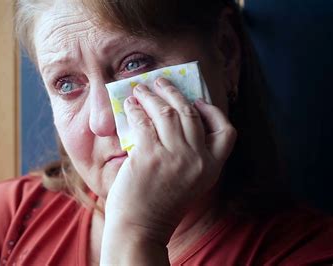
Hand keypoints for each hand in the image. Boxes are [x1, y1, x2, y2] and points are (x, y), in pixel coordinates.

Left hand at [101, 77, 236, 262]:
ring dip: (152, 96)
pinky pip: (144, 122)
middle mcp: (198, 160)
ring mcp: (175, 156)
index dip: (213, 112)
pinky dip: (136, 109)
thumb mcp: (189, 181)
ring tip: (140, 89)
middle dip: (174, 92)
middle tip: (160, 82)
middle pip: (191, 113)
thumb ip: (190, 154)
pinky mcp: (150, 155)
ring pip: (167, 112)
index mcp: (212, 168)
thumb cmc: (161, 204)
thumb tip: (172, 117)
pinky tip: (130, 105)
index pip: (227, 132)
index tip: (197, 101)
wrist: (141, 228)